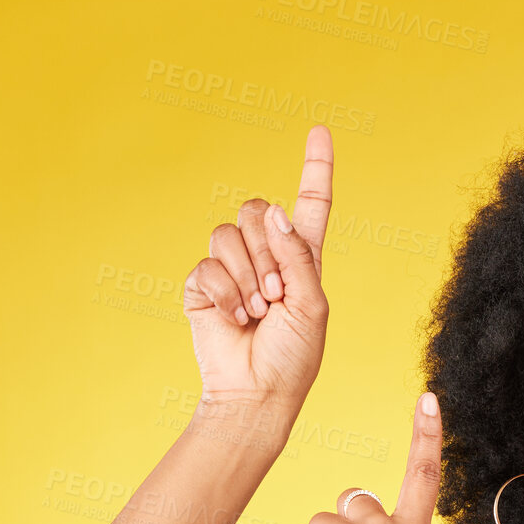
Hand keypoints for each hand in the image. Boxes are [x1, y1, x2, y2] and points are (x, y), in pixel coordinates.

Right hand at [182, 124, 333, 419]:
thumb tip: (273, 210)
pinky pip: (207, 264)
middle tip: (275, 295)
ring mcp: (232, 269)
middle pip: (256, 208)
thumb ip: (297, 255)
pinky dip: (225, 292)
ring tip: (256, 311)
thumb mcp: (311, 304)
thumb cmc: (293, 356)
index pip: (310, 204)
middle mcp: (266, 256)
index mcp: (302, 258)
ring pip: (228, 234)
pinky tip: (234, 318)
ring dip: (246, 276)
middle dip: (266, 250)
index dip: (315, 168)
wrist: (257, 393)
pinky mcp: (203, 285)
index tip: (320, 131)